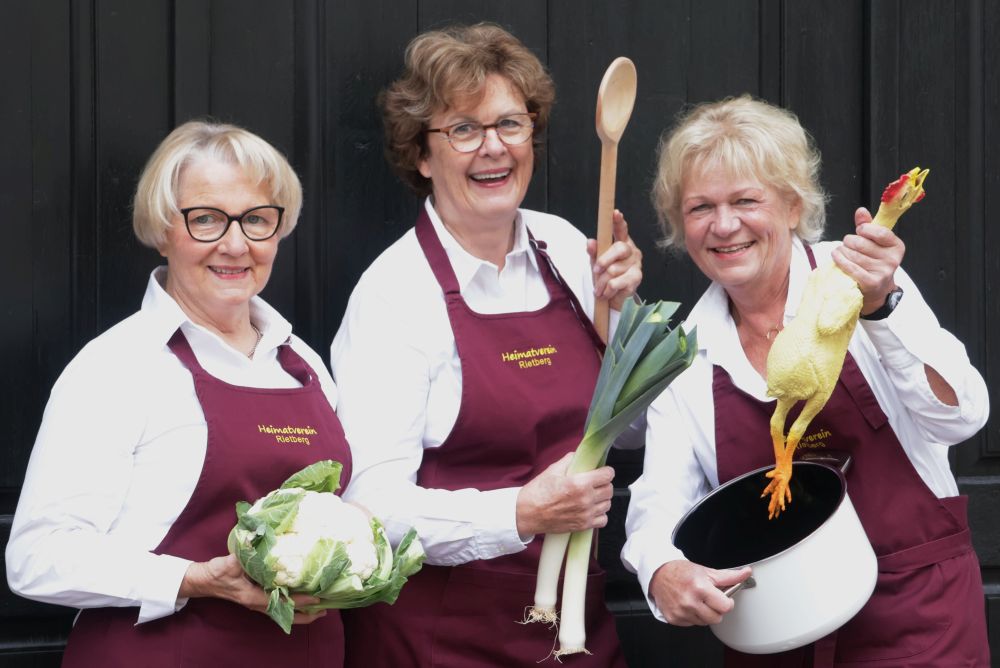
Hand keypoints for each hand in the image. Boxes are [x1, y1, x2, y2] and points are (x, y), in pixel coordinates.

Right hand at [180, 554, 326, 624]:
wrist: (204, 580)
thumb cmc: (217, 572)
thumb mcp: (229, 562)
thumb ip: (242, 552)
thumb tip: (254, 538)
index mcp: (253, 597)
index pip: (282, 603)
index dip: (300, 601)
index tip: (316, 598)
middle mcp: (258, 603)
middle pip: (286, 615)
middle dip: (306, 615)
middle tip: (325, 610)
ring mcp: (258, 602)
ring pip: (283, 612)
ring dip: (301, 611)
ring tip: (319, 608)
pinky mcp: (257, 598)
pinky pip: (278, 605)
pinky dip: (291, 604)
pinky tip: (300, 597)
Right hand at [515, 452, 613, 536]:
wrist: (527, 514)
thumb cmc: (538, 492)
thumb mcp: (552, 470)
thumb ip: (569, 461)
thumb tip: (580, 456)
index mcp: (580, 483)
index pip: (607, 475)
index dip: (606, 471)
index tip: (603, 471)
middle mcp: (586, 499)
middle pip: (609, 490)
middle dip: (604, 484)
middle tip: (596, 483)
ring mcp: (585, 514)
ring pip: (608, 504)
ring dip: (602, 499)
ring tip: (593, 496)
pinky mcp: (583, 526)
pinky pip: (603, 520)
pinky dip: (600, 514)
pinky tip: (592, 509)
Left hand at [587, 209, 642, 309]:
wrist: (611, 298)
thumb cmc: (604, 276)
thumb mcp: (596, 262)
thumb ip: (594, 252)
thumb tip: (589, 242)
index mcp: (622, 243)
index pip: (621, 230)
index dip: (618, 222)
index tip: (615, 213)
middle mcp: (631, 251)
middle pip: (619, 248)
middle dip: (604, 260)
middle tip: (595, 270)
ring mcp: (636, 264)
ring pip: (614, 269)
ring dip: (602, 281)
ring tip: (598, 289)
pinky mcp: (637, 278)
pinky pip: (618, 282)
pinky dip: (608, 289)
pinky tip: (606, 293)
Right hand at [649, 560, 751, 625]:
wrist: (658, 574)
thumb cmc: (681, 572)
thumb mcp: (706, 571)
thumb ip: (729, 576)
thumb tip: (746, 573)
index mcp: (700, 588)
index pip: (725, 607)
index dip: (727, 602)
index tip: (723, 598)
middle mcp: (690, 602)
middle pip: (716, 618)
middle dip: (716, 609)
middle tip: (709, 599)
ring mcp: (681, 612)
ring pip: (704, 623)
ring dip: (704, 614)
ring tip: (697, 600)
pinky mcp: (674, 619)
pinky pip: (692, 624)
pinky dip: (692, 617)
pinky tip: (688, 605)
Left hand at [832, 207, 905, 314]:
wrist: (876, 289)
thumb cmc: (873, 261)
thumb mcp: (874, 242)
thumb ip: (867, 226)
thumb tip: (860, 211)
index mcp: (896, 246)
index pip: (879, 231)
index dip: (865, 229)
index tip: (859, 230)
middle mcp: (892, 260)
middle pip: (861, 243)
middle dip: (849, 241)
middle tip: (847, 244)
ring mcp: (883, 272)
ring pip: (852, 254)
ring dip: (842, 251)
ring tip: (842, 252)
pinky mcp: (871, 283)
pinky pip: (851, 267)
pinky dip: (840, 260)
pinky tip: (836, 256)